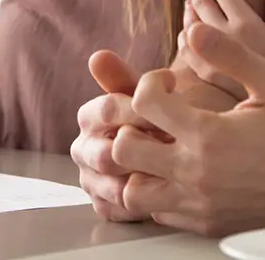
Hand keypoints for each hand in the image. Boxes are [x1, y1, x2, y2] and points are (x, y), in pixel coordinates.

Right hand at [72, 51, 162, 221]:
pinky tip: (166, 193)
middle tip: (178, 146)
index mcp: (90, 116)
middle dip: (145, 150)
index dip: (143, 109)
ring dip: (144, 178)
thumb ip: (124, 78)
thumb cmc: (165, 118)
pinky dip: (141, 203)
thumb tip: (97, 56)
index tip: (175, 103)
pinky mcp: (104, 205)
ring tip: (176, 170)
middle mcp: (84, 148)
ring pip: (111, 185)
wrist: (180, 147)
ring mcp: (91, 179)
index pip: (108, 110)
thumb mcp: (149, 95)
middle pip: (105, 153)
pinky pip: (116, 209)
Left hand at [110, 24, 264, 236]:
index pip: (144, 102)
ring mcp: (199, 204)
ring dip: (136, 166)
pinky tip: (177, 172)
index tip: (168, 84)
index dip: (149, 84)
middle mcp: (196, 173)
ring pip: (132, 191)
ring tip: (159, 147)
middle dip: (129, 125)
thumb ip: (228, 55)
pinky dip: (157, 192)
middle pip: (123, 149)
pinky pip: (159, 213)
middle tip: (153, 116)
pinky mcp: (207, 223)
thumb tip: (193, 29)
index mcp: (208, 135)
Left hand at [188, 0, 264, 82]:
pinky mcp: (207, 77)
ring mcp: (212, 59)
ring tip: (191, 0)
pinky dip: (185, 36)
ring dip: (190, 9)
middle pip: (201, 3)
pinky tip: (188, 31)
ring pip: (190, 25)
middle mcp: (225, 39)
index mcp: (247, 25)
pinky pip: (186, 52)